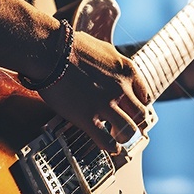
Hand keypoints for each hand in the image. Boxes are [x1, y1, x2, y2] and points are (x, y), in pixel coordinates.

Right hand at [36, 30, 150, 152]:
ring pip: (128, 131)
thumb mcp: (104, 49)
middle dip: (135, 123)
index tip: (131, 111)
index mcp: (127, 70)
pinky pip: (107, 141)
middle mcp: (121, 88)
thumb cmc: (70, 46)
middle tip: (127, 126)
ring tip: (117, 138)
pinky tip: (110, 147)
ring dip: (124, 137)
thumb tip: (115, 70)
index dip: (138, 107)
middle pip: (140, 115)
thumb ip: (115, 64)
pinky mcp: (87, 117)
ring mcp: (105, 104)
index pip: (145, 96)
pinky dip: (111, 147)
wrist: (49, 51)